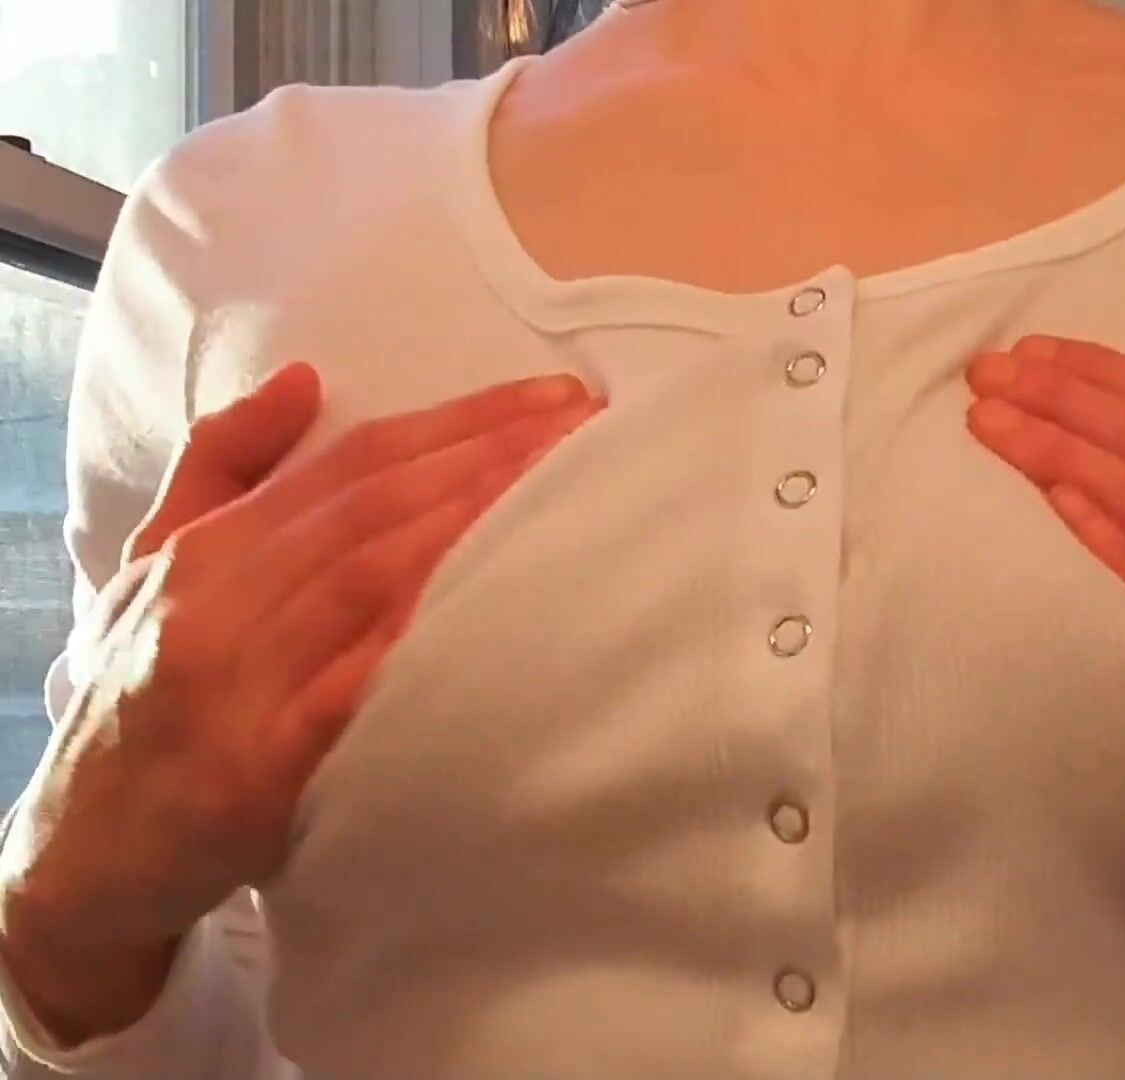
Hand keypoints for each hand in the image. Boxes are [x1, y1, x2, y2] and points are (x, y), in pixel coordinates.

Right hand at [0, 363, 602, 1043]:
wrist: (82, 851)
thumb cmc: (139, 697)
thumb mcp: (154, 567)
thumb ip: (222, 466)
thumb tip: (302, 376)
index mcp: (208, 546)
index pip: (353, 461)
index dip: (459, 421)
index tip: (553, 398)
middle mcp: (214, 597)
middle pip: (373, 506)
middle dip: (487, 458)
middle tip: (586, 430)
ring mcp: (228, 683)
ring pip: (364, 580)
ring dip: (468, 528)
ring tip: (559, 493)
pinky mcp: (247, 772)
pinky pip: (343, 696)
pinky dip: (408, 649)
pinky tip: (483, 616)